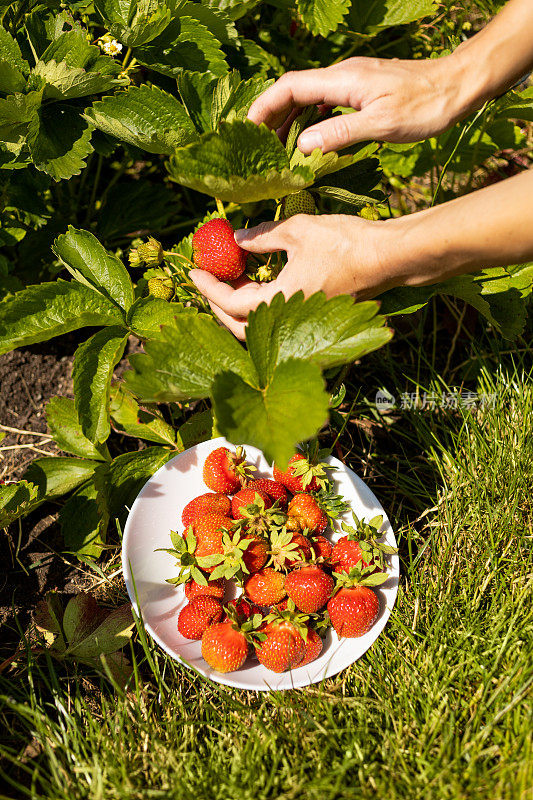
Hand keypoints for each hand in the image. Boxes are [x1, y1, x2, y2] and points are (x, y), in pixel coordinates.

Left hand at [189, 215, 398, 339]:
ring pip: (259, 328)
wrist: (388, 257)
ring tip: (229, 280)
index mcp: (281, 303)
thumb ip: (261, 237)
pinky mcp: (314, 318)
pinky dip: (261, 306)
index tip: (193, 270)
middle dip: (218, 305)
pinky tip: (258, 282)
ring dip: (239, 308)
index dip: (208, 288)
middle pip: (240, 327)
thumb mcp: (297, 230)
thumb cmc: (345, 242)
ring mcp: (304, 323)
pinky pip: (278, 320)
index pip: (231, 304)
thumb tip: (236, 238)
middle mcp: (290, 321)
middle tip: (206, 281)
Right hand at [247, 54, 472, 154]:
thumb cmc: (425, 106)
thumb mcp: (382, 124)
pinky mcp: (362, 91)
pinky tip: (310, 142)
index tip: (246, 128)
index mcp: (343, 79)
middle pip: (294, 91)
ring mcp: (352, 82)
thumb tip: (301, 146)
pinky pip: (326, 104)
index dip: (264, 107)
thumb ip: (340, 134)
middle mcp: (342, 76)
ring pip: (310, 99)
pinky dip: (311, 122)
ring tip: (278, 150)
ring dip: (290, 122)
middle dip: (271, 117)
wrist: (457, 87)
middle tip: (257, 147)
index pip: (290, 87)